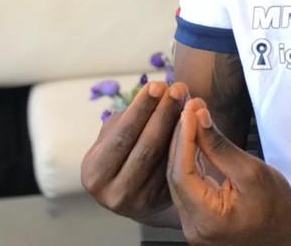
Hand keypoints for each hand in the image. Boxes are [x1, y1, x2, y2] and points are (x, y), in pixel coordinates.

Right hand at [81, 80, 187, 221]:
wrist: (134, 187)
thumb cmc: (124, 149)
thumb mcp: (116, 133)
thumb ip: (132, 114)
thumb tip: (161, 89)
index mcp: (95, 172)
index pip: (121, 135)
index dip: (140, 109)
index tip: (158, 84)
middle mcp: (114, 193)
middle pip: (146, 148)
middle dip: (164, 114)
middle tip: (179, 88)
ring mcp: (138, 203)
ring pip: (165, 159)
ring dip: (180, 127)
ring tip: (191, 100)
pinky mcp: (160, 205)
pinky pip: (177, 170)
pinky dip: (187, 145)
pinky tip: (196, 123)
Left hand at [167, 98, 290, 245]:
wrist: (288, 231)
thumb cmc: (276, 205)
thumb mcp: (251, 171)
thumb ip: (220, 147)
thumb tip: (199, 119)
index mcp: (207, 220)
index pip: (183, 173)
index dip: (183, 138)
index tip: (190, 110)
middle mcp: (193, 227)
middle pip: (176, 177)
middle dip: (181, 138)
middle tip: (190, 107)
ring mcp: (193, 225)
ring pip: (179, 179)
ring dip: (184, 147)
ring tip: (191, 117)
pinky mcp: (197, 218)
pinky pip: (187, 185)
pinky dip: (190, 160)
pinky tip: (193, 138)